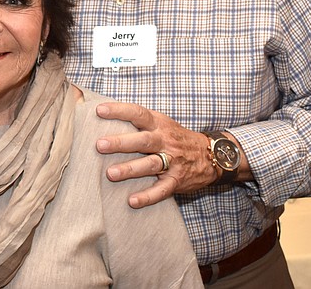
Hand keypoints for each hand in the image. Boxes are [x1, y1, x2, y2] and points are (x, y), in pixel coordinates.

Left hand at [95, 101, 217, 208]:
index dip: (119, 110)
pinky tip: (132, 201)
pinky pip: (162, 190)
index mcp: (158, 124)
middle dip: (121, 143)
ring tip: (110, 173)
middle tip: (100, 145)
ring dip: (130, 169)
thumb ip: (137, 120)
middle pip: (143, 140)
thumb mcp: (160, 123)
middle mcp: (165, 141)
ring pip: (150, 165)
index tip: (100, 110)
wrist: (211, 155)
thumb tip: (102, 111)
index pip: (138, 113)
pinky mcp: (176, 181)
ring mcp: (172, 162)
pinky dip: (148, 196)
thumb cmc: (175, 137)